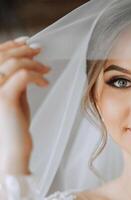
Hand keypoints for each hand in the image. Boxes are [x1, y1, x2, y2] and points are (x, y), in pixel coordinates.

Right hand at [0, 37, 49, 173]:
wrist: (13, 147)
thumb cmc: (15, 123)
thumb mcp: (14, 96)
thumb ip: (16, 80)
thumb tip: (28, 64)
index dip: (10, 45)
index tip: (27, 41)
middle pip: (3, 56)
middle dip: (24, 49)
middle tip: (40, 51)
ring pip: (14, 62)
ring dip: (34, 62)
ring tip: (46, 69)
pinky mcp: (4, 98)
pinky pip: (23, 76)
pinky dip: (37, 75)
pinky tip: (44, 83)